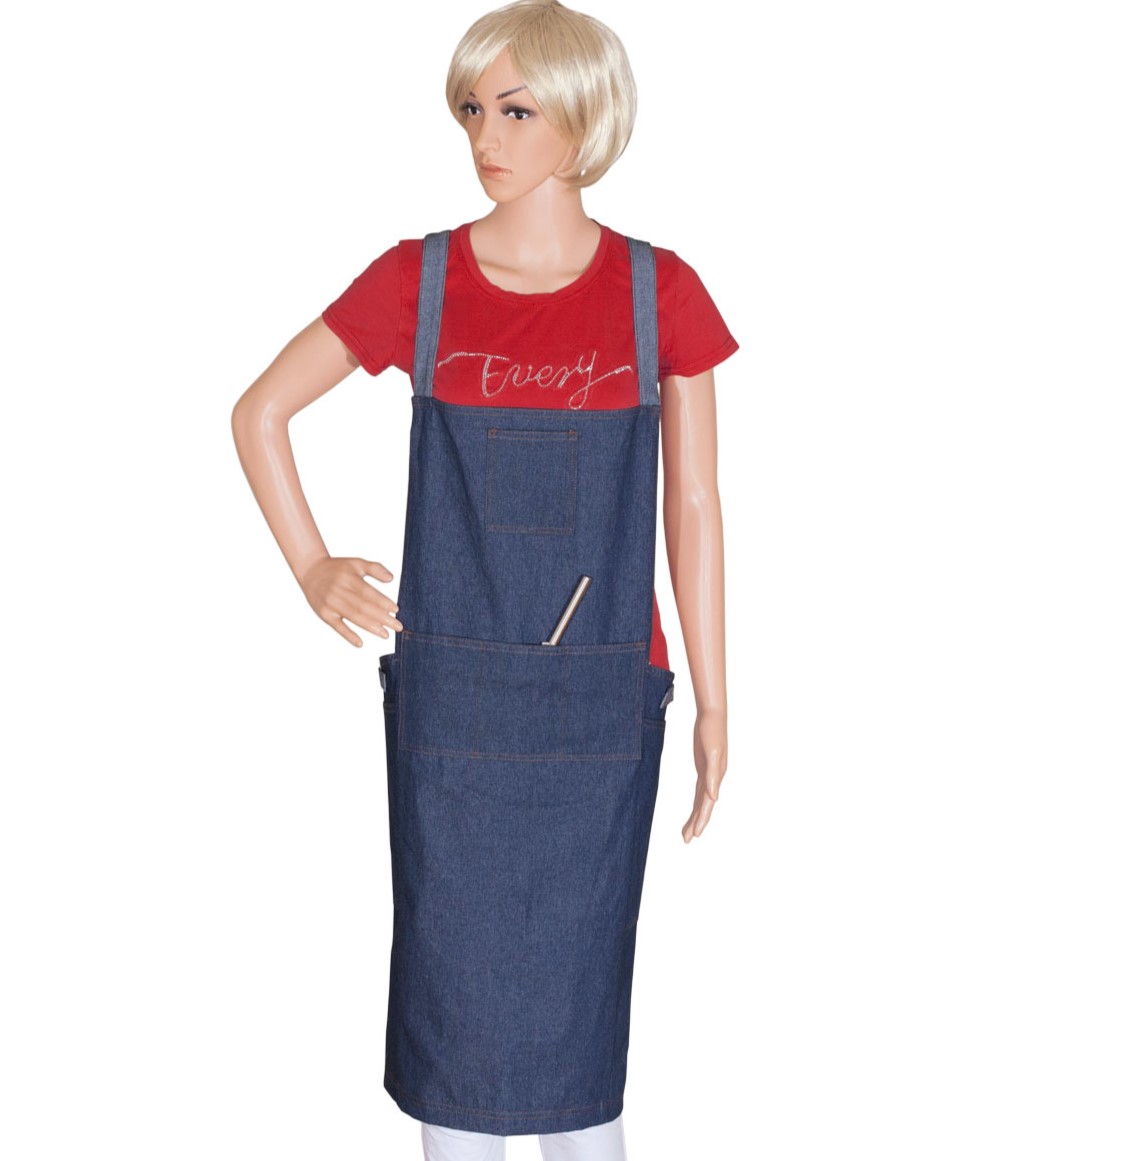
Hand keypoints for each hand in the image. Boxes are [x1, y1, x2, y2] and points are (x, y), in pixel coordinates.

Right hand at [299, 556, 403, 647]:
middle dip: (382, 618)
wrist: (311, 571)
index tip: (396, 610)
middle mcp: (339, 591)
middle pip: (363, 607)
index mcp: (349, 578)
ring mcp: (331, 604)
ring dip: (371, 627)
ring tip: (385, 634)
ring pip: (353, 617)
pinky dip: (348, 635)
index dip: (383, 602)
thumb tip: (391, 578)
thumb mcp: (356, 563)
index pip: (368, 593)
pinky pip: (337, 627)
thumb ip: (375, 568)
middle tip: (397, 626)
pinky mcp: (324, 614)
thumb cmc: (338, 568)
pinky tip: (360, 643)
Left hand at [682, 706, 726, 841]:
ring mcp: (709, 773)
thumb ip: (713, 776)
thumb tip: (714, 797)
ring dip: (696, 816)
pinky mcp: (704, 767)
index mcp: (716, 776)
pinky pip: (700, 791)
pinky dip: (698, 802)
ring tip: (687, 832)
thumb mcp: (712, 752)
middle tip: (686, 840)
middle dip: (696, 823)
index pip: (707, 804)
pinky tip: (695, 809)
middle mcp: (714, 778)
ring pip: (702, 800)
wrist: (712, 715)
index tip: (694, 835)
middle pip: (704, 806)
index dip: (701, 820)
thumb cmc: (712, 731)